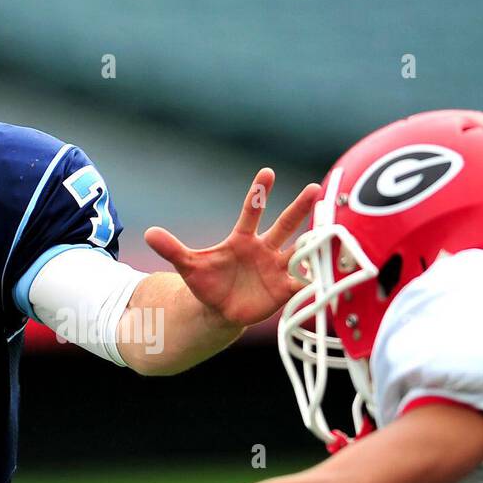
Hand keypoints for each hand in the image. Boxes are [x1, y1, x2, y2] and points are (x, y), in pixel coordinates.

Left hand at [144, 169, 320, 328]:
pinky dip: (318, 278)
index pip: (252, 212)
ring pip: (301, 251)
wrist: (220, 310)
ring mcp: (277, 269)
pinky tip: (333, 272)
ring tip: (335, 229)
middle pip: (285, 225)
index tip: (267, 173)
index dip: (259, 194)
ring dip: (316, 242)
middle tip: (316, 188)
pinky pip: (305, 283)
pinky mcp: (285, 290)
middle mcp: (265, 249)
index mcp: (243, 239)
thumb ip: (172, 249)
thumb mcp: (188, 266)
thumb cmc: (207, 282)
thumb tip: (147, 233)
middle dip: (300, 208)